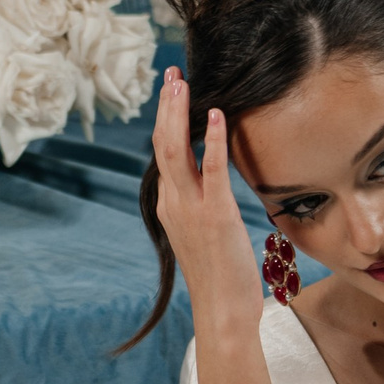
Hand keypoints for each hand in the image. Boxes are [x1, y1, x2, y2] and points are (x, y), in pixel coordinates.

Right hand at [150, 68, 263, 337]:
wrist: (222, 310)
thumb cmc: (221, 276)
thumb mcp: (205, 233)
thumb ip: (204, 203)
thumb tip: (213, 180)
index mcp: (170, 205)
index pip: (164, 153)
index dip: (166, 119)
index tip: (172, 90)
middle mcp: (174, 202)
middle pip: (162, 143)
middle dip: (166, 106)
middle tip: (172, 74)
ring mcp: (191, 208)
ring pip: (175, 150)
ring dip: (178, 114)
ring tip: (182, 83)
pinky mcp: (216, 215)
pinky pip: (211, 171)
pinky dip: (211, 141)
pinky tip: (216, 116)